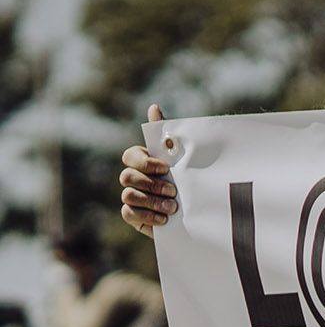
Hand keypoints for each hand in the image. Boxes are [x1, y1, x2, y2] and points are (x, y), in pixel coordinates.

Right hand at [119, 104, 177, 234]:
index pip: (130, 156)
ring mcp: (131, 196)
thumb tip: (153, 107)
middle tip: (173, 192)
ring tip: (172, 207)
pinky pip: (129, 213)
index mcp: (142, 161)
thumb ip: (166, 136)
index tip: (166, 168)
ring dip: (151, 201)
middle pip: (127, 177)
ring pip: (127, 195)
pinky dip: (148, 216)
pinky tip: (165, 219)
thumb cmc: (186, 180)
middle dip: (151, 184)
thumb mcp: (182, 159)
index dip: (145, 162)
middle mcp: (133, 177)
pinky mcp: (133, 215)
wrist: (195, 211)